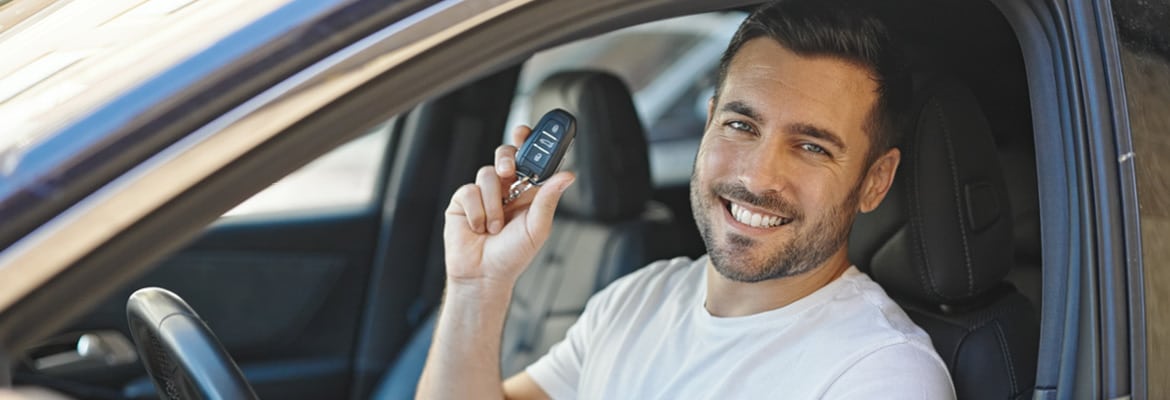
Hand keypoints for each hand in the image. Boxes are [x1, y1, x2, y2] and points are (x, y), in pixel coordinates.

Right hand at [443, 125, 575, 289]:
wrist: (483, 276)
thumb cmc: (513, 256)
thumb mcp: (537, 227)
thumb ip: (548, 198)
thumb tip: (567, 175)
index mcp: (527, 192)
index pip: (529, 159)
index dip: (528, 141)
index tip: (527, 131)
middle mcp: (505, 189)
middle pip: (505, 154)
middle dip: (506, 158)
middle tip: (509, 173)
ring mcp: (483, 193)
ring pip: (487, 174)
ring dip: (493, 205)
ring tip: (495, 228)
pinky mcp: (462, 201)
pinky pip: (468, 191)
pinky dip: (476, 212)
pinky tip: (478, 227)